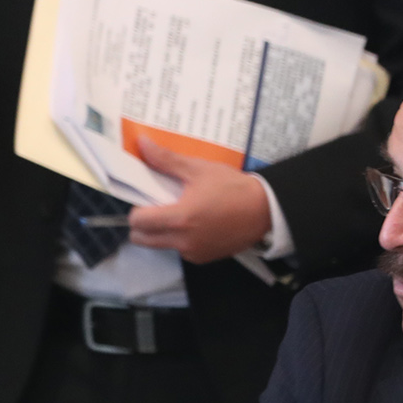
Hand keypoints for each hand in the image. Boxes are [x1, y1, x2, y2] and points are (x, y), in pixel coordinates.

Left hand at [126, 136, 273, 262]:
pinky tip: (196, 224)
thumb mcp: (198, 169)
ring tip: (180, 213)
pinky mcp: (204, 259)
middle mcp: (183, 241)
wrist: (266, 209)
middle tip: (157, 207)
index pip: (138, 222)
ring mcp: (194, 253)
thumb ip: (166, 160)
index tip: (147, 198)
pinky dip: (181, 240)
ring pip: (161, 246)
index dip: (137, 208)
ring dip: (162, 233)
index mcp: (180, 218)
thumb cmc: (232, 186)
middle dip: (143, 225)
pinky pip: (181, 251)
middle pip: (142, 239)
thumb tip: (142, 143)